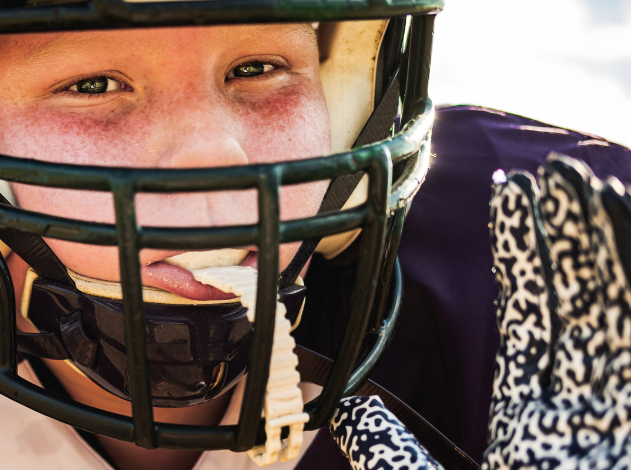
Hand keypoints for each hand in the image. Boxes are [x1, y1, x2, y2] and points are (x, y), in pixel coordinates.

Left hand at [328, 154, 630, 469]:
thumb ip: (395, 452)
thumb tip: (347, 407)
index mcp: (536, 427)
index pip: (532, 326)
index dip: (527, 262)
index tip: (515, 200)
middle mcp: (581, 417)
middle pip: (581, 311)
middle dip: (571, 242)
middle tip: (554, 171)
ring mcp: (609, 422)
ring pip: (613, 326)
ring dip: (610, 259)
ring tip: (588, 189)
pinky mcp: (620, 425)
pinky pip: (628, 358)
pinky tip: (629, 236)